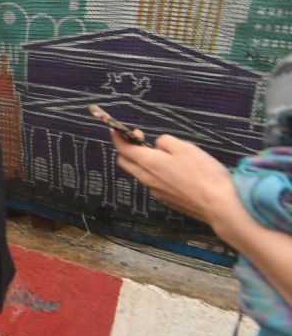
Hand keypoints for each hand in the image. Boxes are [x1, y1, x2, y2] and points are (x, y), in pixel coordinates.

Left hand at [112, 131, 240, 227]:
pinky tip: (174, 171)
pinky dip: (155, 173)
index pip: (123, 149)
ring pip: (139, 173)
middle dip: (127, 149)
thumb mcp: (186, 148)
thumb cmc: (203, 173)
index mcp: (149, 163)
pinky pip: (153, 183)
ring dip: (142, 161)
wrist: (219, 206)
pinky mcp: (166, 200)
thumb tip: (158, 145)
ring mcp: (156, 192)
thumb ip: (166, 142)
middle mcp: (147, 179)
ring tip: (163, 154)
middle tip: (142, 138)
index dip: (118, 137)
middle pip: (125, 163)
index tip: (117, 129)